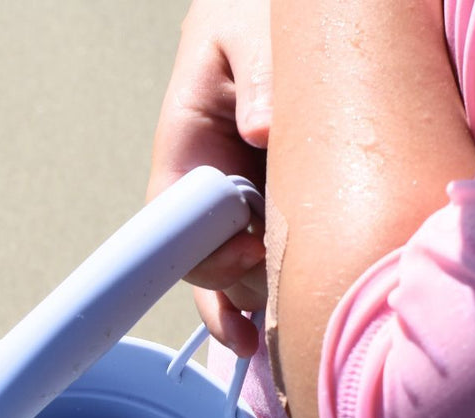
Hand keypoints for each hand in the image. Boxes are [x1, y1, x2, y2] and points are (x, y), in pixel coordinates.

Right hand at [149, 0, 271, 356]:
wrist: (280, 12)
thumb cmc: (254, 12)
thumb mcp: (250, 27)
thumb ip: (255, 70)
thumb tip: (259, 130)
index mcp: (186, 146)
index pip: (173, 222)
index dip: (203, 254)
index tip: (251, 255)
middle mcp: (206, 186)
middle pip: (204, 265)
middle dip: (237, 291)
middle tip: (283, 304)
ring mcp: (239, 205)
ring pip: (237, 275)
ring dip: (262, 301)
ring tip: (302, 318)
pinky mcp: (273, 212)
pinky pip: (267, 266)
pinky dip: (274, 299)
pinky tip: (286, 328)